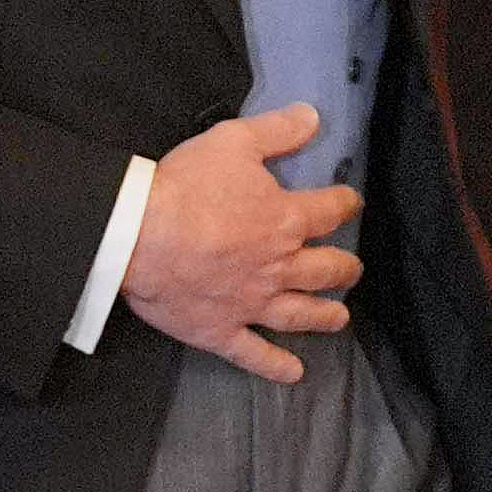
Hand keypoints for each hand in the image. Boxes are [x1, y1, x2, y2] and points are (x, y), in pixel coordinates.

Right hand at [120, 103, 362, 384]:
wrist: (139, 235)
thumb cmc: (186, 185)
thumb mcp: (234, 142)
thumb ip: (277, 131)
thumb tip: (314, 117)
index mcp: (284, 220)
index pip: (328, 211)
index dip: (344, 204)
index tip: (352, 203)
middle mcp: (278, 266)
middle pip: (324, 269)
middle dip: (343, 268)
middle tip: (351, 269)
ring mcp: (252, 304)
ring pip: (300, 314)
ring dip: (324, 316)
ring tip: (340, 318)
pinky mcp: (221, 330)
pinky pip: (254, 354)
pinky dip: (275, 367)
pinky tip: (294, 374)